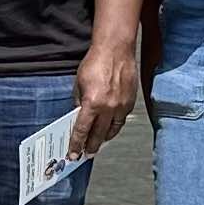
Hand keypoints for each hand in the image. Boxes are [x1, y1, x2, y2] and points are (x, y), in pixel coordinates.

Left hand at [69, 38, 136, 157]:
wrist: (115, 50)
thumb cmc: (95, 63)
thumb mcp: (79, 84)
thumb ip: (78, 102)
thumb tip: (78, 116)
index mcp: (92, 103)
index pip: (82, 130)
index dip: (76, 144)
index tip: (73, 153)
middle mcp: (108, 108)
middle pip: (98, 135)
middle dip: (91, 146)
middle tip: (86, 154)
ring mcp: (121, 106)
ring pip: (112, 130)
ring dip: (103, 139)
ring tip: (97, 144)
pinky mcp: (130, 102)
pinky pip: (121, 121)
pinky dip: (114, 127)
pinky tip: (109, 129)